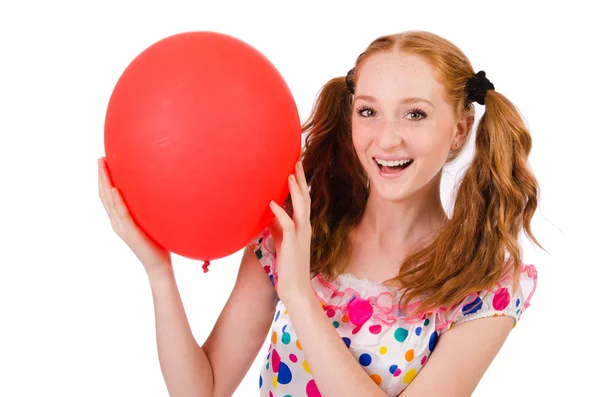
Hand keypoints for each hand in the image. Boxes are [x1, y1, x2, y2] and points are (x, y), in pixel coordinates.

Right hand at [98, 157, 171, 276]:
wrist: (158, 266)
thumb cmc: (157, 244)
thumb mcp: (149, 223)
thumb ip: (147, 210)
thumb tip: (155, 193)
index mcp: (120, 220)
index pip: (107, 196)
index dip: (103, 179)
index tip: (103, 162)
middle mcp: (117, 222)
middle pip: (104, 195)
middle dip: (101, 176)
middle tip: (99, 158)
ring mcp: (122, 227)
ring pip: (109, 201)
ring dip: (106, 182)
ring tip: (103, 166)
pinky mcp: (131, 232)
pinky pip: (123, 214)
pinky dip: (117, 201)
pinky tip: (115, 189)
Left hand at [268, 161, 312, 303]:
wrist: (295, 289)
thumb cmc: (288, 266)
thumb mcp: (282, 241)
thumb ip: (278, 226)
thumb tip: (269, 212)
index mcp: (303, 226)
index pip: (304, 199)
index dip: (300, 183)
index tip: (296, 167)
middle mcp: (305, 228)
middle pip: (305, 198)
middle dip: (301, 180)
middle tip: (297, 161)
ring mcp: (301, 236)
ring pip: (301, 208)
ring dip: (295, 191)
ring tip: (289, 175)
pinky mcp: (293, 245)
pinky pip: (288, 225)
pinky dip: (280, 213)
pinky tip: (272, 204)